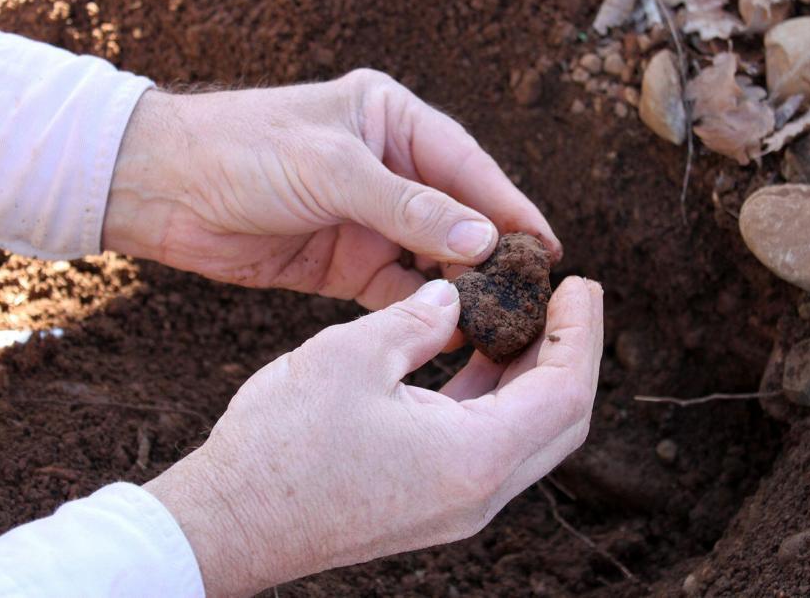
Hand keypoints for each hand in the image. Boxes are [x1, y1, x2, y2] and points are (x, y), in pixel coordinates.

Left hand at [103, 70, 560, 309]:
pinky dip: (419, 308)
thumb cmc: (243, 153)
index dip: (508, 206)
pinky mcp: (344, 261)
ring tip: (496, 318)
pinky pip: (395, 288)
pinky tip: (445, 329)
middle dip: (489, 253)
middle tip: (528, 293)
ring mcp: (366, 217)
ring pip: (430, 257)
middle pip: (456, 215)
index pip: (466, 167)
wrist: (161, 192)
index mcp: (391, 120)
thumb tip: (484, 241)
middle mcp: (387, 167)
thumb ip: (410, 208)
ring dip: (458, 285)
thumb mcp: (332, 170)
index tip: (546, 246)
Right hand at [143, 276, 602, 596]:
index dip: (580, 333)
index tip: (579, 284)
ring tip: (520, 316)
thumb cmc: (282, 443)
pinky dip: (493, 398)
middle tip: (561, 298)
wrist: (229, 523)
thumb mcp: (353, 356)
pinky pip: (487, 446)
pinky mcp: (430, 504)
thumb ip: (417, 320)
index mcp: (474, 458)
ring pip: (526, 434)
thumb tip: (451, 298)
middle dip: (567, 352)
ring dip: (530, 374)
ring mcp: (455, 506)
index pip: (566, 391)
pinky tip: (474, 355)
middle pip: (560, 420)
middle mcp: (478, 494)